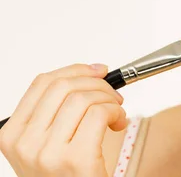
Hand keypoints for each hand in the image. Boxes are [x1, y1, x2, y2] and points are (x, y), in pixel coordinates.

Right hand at [0, 63, 126, 175]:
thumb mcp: (48, 145)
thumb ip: (57, 113)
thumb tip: (89, 74)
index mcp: (13, 135)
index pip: (41, 84)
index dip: (74, 70)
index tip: (96, 71)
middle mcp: (25, 143)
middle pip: (64, 86)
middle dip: (97, 83)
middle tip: (113, 96)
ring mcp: (48, 153)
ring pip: (83, 98)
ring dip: (109, 99)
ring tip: (116, 114)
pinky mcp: (75, 160)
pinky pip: (99, 114)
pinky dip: (115, 112)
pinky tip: (118, 124)